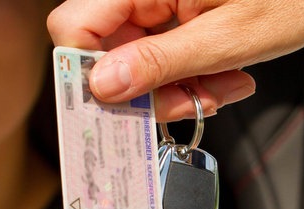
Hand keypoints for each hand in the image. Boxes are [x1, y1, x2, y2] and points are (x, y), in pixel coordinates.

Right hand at [47, 0, 303, 120]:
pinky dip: (189, 78)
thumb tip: (103, 86)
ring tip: (220, 87)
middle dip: (146, 89)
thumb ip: (160, 63)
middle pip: (105, 52)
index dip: (90, 71)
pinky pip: (161, 59)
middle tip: (186, 102)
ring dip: (175, 88)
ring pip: (135, 63)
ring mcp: (159, 5)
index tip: (119, 104)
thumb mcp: (228, 39)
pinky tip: (222, 76)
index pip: (75, 26)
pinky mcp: (174, 19)